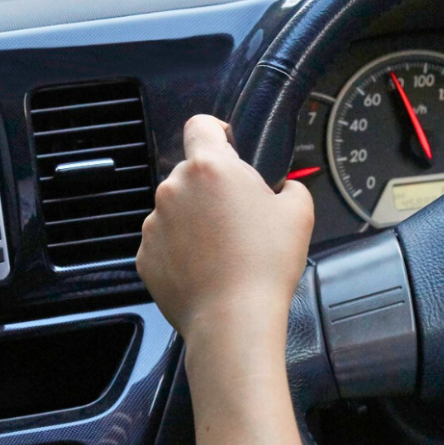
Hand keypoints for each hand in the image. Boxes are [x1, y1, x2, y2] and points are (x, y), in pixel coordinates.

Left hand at [136, 115, 313, 349]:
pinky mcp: (145, 256)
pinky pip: (165, 243)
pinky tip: (207, 270)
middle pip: (192, 174)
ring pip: (177, 210)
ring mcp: (154, 223)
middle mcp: (174, 189)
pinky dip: (182, 251)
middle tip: (240, 218)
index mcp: (210, 168)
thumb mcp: (298, 213)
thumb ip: (290, 186)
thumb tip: (281, 189)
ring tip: (224, 251)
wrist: (233, 320)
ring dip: (196, 222)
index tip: (229, 147)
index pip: (201, 125)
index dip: (217, 132)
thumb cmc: (265, 265)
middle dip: (212, 189)